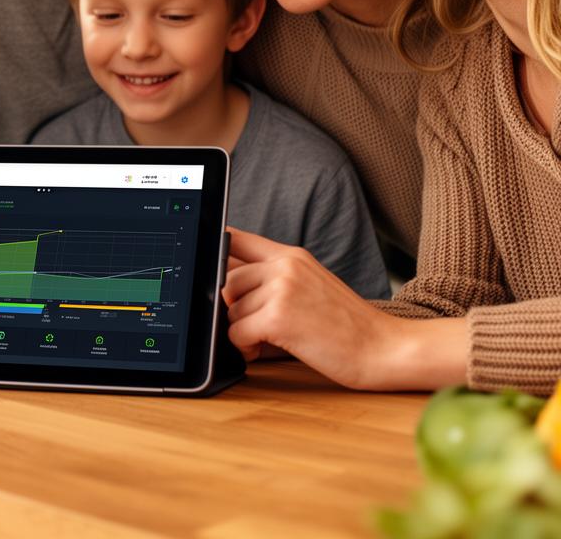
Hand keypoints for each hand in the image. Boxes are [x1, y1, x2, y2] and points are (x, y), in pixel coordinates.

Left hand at [222, 229, 402, 389]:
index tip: (207, 265)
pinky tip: (260, 351)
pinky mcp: (278, 317)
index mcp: (291, 255)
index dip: (216, 250)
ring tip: (264, 341)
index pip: (236, 238)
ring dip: (241, 330)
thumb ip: (274, 277)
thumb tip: (227, 286)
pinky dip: (244, 347)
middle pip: (227, 280)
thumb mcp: (310, 284)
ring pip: (231, 309)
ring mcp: (281, 289)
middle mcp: (284, 266)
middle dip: (234, 308)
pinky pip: (237, 332)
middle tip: (253, 326)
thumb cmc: (346, 324)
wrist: (383, 348)